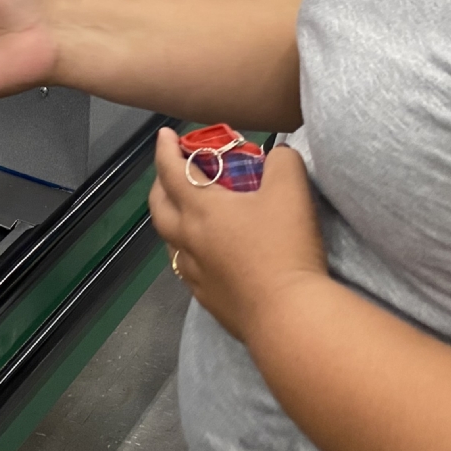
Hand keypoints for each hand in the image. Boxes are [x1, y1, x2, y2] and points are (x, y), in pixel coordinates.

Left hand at [149, 130, 326, 343]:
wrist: (288, 316)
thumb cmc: (285, 247)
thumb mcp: (292, 190)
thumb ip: (283, 161)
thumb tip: (278, 155)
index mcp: (201, 209)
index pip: (171, 170)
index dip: (165, 148)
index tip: (164, 134)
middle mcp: (188, 240)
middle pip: (158, 206)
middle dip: (159, 183)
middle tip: (172, 171)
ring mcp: (195, 273)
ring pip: (169, 240)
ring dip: (170, 219)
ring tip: (185, 212)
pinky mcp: (207, 300)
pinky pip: (186, 268)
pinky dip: (187, 251)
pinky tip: (203, 255)